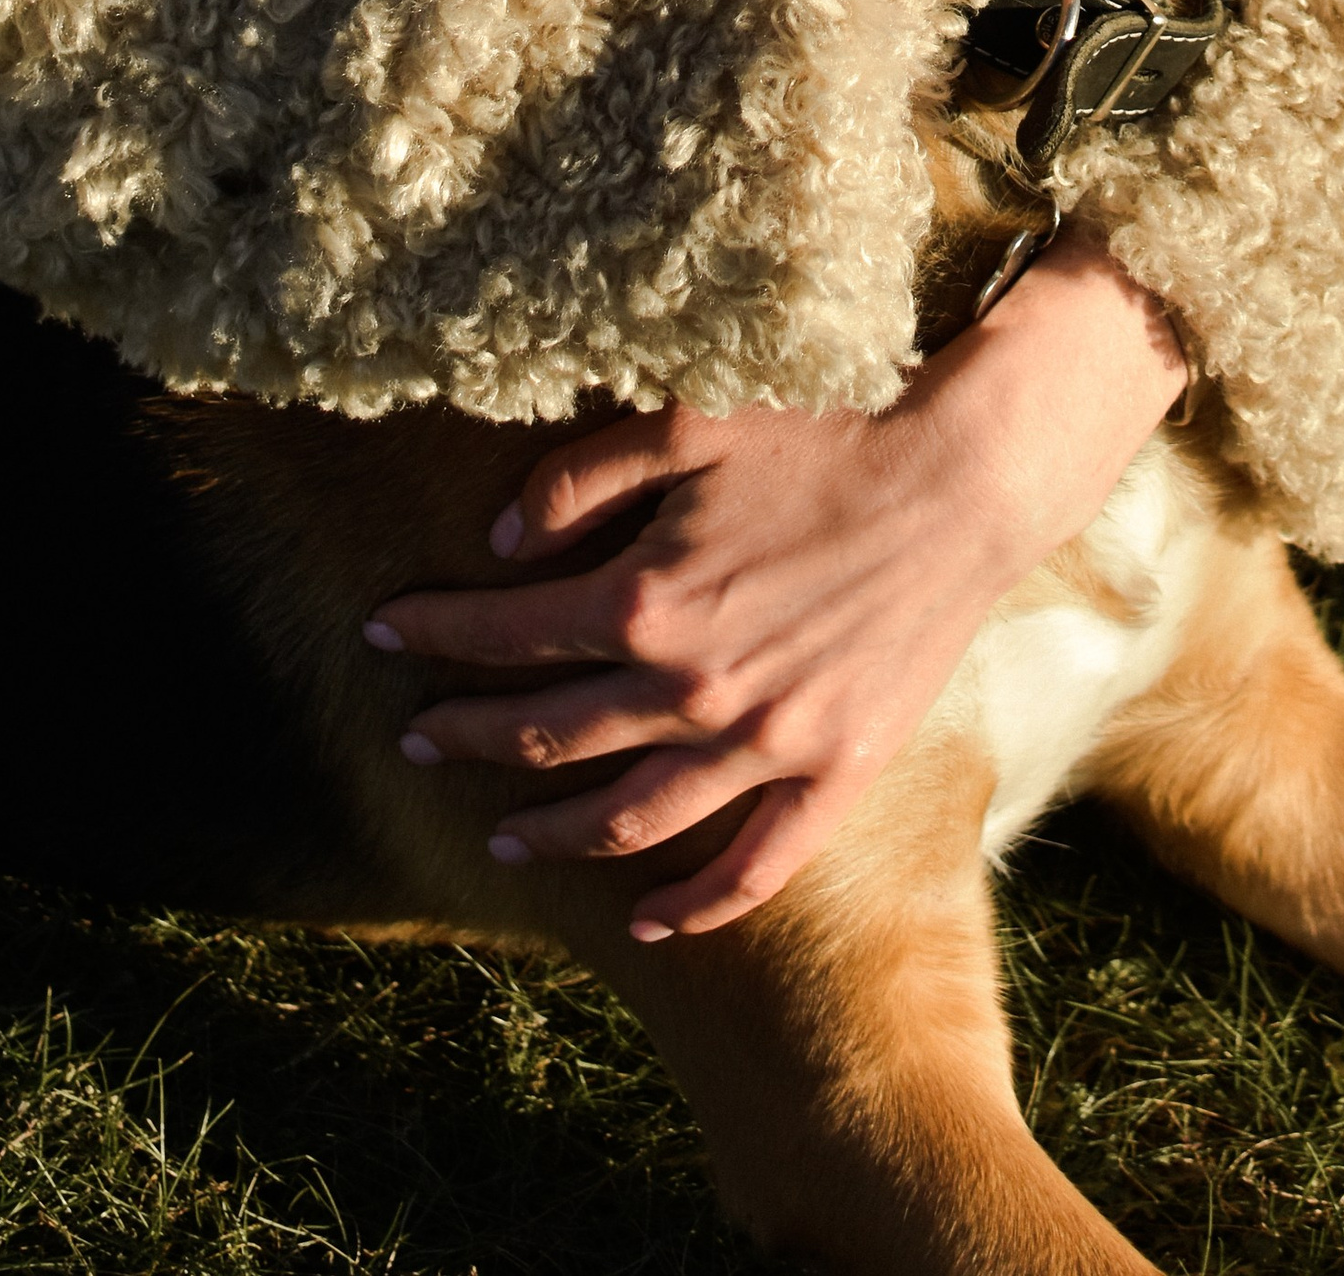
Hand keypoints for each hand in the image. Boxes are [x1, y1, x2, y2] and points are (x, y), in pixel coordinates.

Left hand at [363, 228, 1186, 934]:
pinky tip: (647, 924)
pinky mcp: (835, 772)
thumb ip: (579, 478)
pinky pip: (754, 867)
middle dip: (468, 734)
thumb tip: (499, 538)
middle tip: (417, 737)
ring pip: (629, 817)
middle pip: (549, 733)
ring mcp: (764, 742)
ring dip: (552, 831)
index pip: (507, 633)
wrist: (960, 478)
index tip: (383, 629)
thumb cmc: (824, 432)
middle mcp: (691, 688)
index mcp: (646, 599)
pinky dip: (694, 906)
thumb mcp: (687, 419)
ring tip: (502, 832)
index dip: (433, 632)